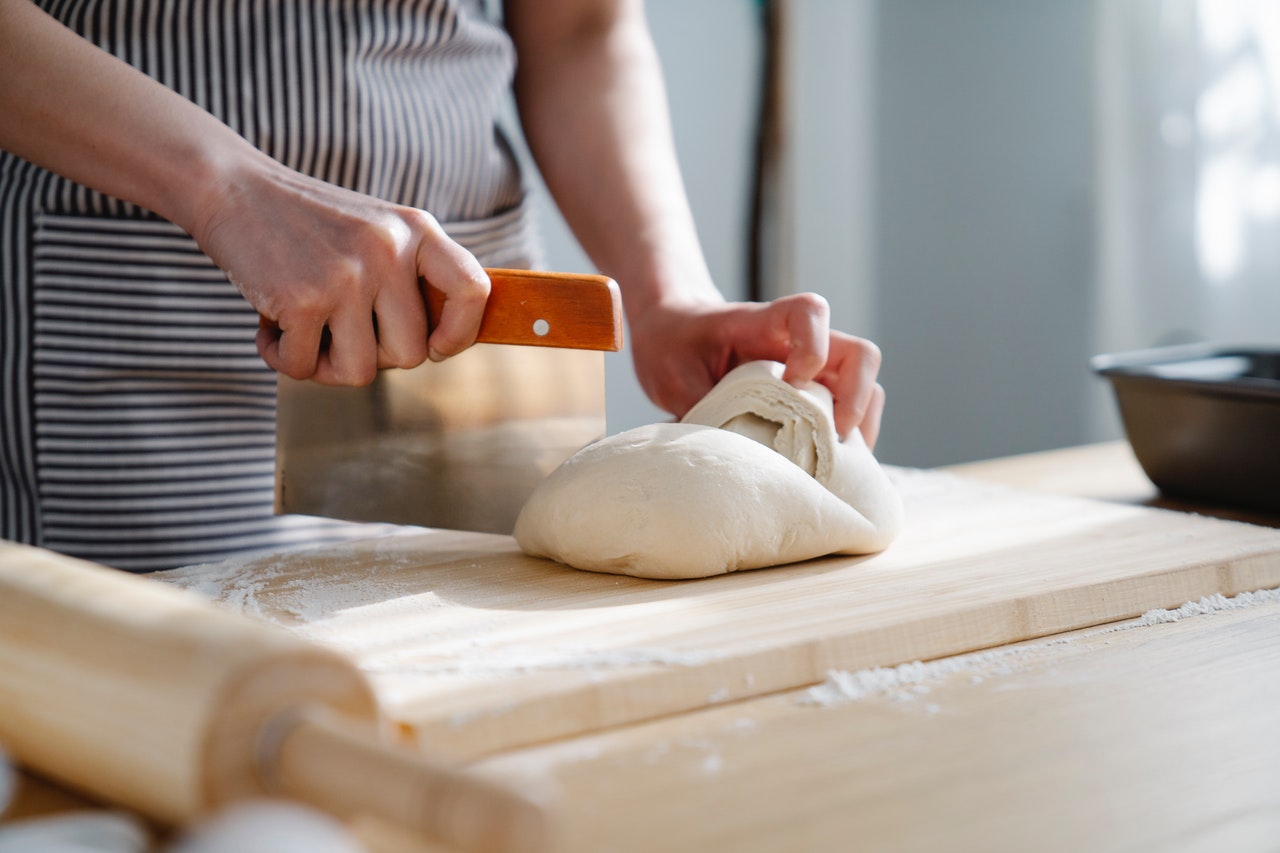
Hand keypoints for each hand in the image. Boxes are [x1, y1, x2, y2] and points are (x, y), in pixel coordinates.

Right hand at [192, 158, 489, 384]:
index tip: (436, 346)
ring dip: (327, 365)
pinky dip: (283, 357)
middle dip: (375, 356)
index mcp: (416, 231)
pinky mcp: (300, 299)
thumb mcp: (377, 231)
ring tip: (306, 329)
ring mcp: (345, 276)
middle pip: (410, 355)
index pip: (473, 290)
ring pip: (360, 372)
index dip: (461, 332)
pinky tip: (271, 325)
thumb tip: (441, 347)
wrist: (233, 189)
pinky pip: (304, 368)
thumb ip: (412, 278)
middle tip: (341, 329)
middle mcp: (388, 251)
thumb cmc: (311, 225)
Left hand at [629, 293, 884, 447]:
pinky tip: (826, 469)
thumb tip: (721, 457)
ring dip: (860, 427)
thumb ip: (698, 407)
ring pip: (866, 389)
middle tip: (835, 437)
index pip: (810, 313)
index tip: (792, 382)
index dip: (812, 347)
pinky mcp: (810, 398)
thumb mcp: (672, 374)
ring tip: (838, 465)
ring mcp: (811, 371)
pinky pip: (850, 416)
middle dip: (856, 398)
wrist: (673, 334)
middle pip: (859, 356)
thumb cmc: (674, 344)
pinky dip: (848, 444)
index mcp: (765, 322)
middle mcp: (799, 345)